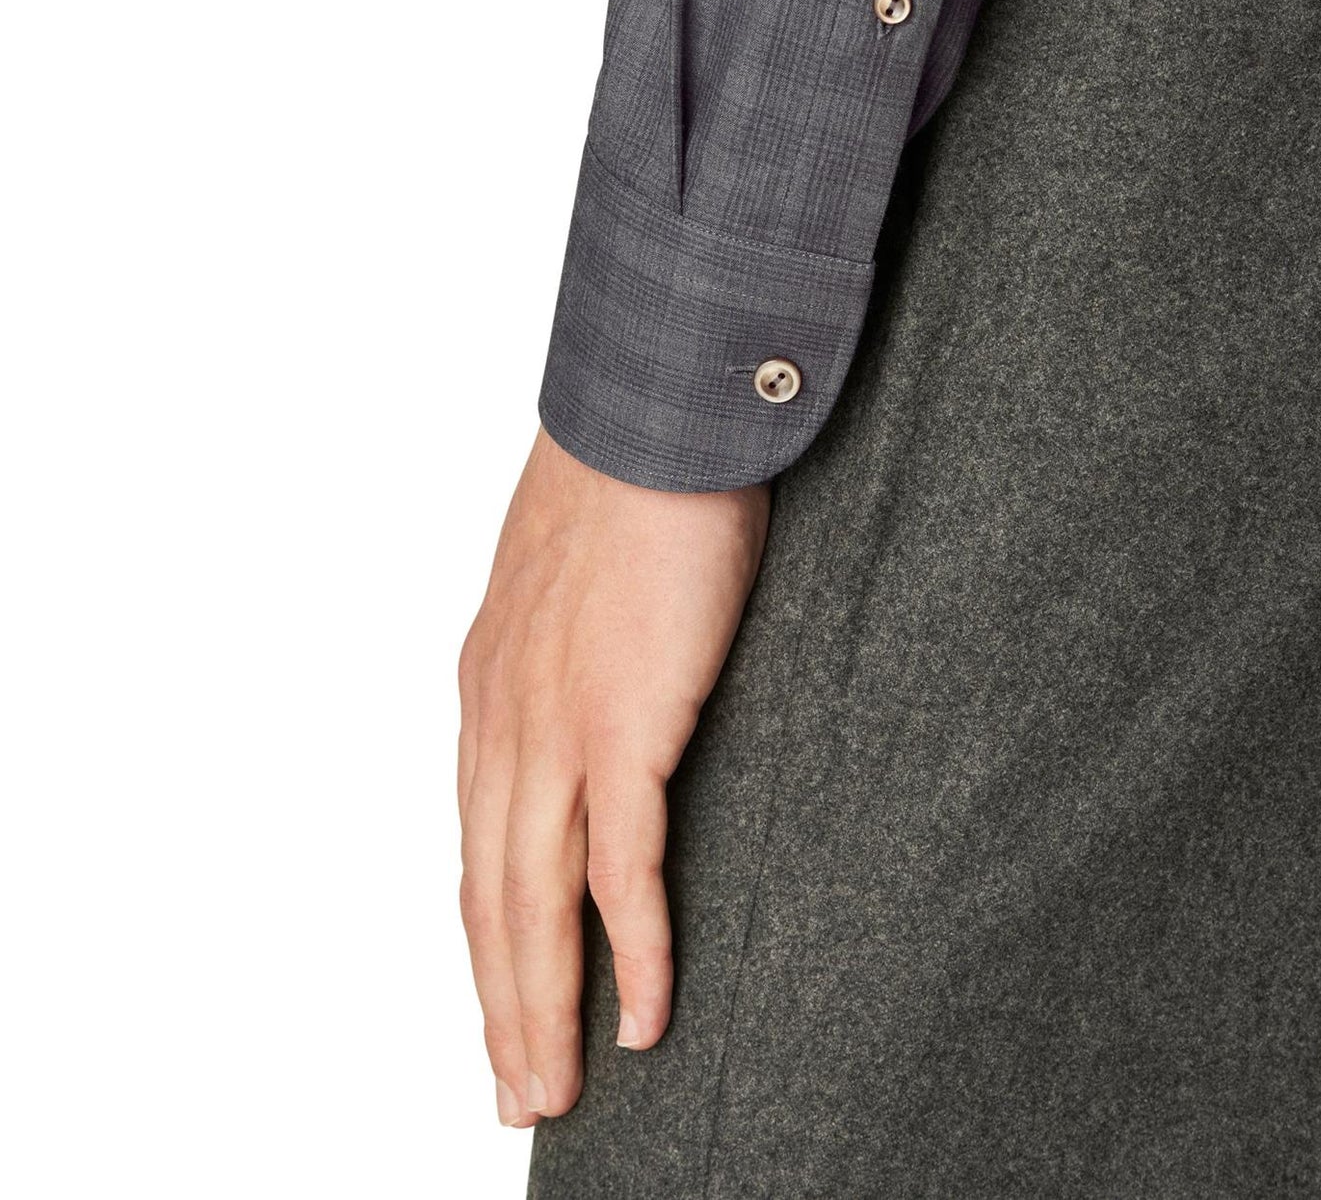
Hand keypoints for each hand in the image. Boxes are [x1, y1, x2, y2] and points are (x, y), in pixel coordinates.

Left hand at [458, 424, 770, 1126]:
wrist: (653, 419)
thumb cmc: (632, 480)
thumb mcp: (575, 581)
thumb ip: (572, 647)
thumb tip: (604, 679)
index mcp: (489, 689)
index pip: (476, 837)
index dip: (486, 932)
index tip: (498, 996)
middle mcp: (502, 722)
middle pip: (487, 893)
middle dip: (499, 1002)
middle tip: (518, 1092)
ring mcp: (554, 727)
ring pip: (532, 901)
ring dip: (542, 1007)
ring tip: (554, 1090)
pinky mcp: (621, 724)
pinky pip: (624, 868)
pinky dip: (636, 953)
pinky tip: (645, 1019)